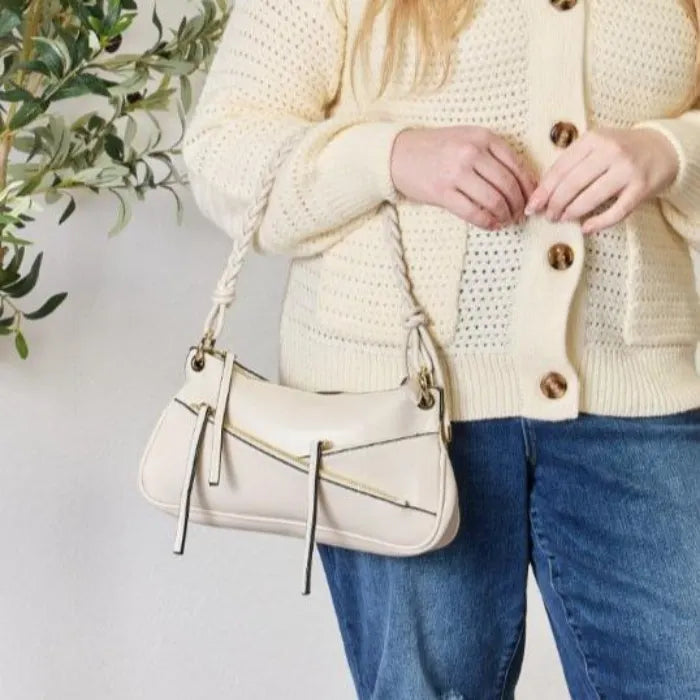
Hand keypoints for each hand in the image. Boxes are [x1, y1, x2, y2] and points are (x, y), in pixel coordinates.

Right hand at [390, 125, 537, 229]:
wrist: (398, 154)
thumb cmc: (435, 149)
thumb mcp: (466, 139)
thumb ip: (492, 154)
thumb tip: (522, 181)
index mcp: (482, 137)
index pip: (517, 165)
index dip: (528, 186)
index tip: (531, 198)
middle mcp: (471, 152)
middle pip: (508, 185)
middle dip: (518, 204)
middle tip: (520, 214)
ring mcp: (456, 173)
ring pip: (494, 200)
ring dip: (505, 215)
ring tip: (506, 220)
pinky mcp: (443, 193)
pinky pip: (474, 213)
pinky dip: (487, 222)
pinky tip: (492, 225)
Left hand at [523, 126, 679, 234]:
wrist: (664, 148)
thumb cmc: (620, 151)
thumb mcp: (595, 147)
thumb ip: (572, 164)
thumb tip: (541, 193)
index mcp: (593, 139)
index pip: (560, 169)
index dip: (543, 191)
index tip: (531, 206)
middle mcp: (610, 151)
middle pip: (571, 184)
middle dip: (554, 204)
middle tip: (548, 216)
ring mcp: (627, 170)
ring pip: (590, 198)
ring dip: (571, 213)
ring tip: (562, 219)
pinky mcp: (641, 188)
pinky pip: (616, 212)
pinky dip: (598, 223)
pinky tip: (586, 228)